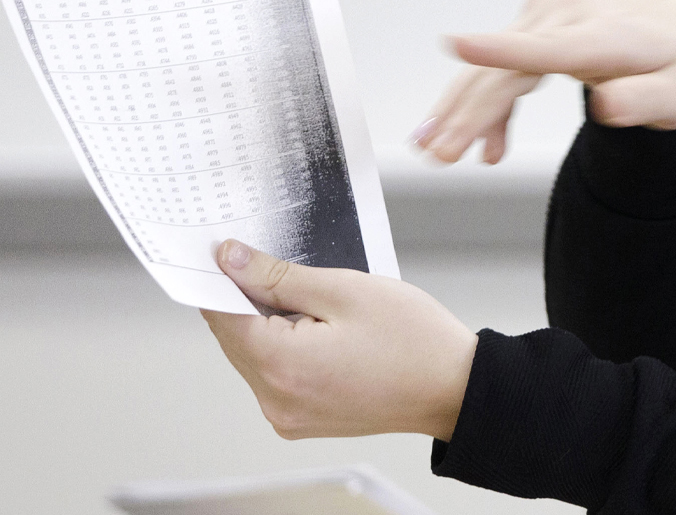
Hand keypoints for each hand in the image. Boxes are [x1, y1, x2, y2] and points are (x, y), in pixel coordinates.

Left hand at [200, 241, 476, 440]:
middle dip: (252, 302)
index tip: (234, 253)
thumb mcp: (346, 290)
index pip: (221, 313)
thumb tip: (228, 260)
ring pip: (253, 357)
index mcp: (281, 365)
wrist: (454, 389)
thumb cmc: (414, 340)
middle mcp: (274, 399)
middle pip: (234, 337)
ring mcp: (286, 416)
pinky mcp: (299, 422)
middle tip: (294, 275)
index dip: (223, 278)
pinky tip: (325, 336)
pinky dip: (286, 351)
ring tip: (323, 311)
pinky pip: (274, 377)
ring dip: (271, 328)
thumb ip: (278, 277)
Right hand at [416, 0, 675, 163]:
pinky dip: (490, 103)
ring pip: (497, 65)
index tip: (457, 45)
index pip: (550, 47)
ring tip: (440, 150)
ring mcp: (555, 12)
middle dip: (469, 112)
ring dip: (465, 109)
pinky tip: (487, 145)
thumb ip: (644, 101)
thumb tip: (607, 106)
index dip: (502, 50)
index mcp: (609, 35)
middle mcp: (574, 14)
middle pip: (509, 67)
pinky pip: (506, 64)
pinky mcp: (545, 20)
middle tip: (440, 154)